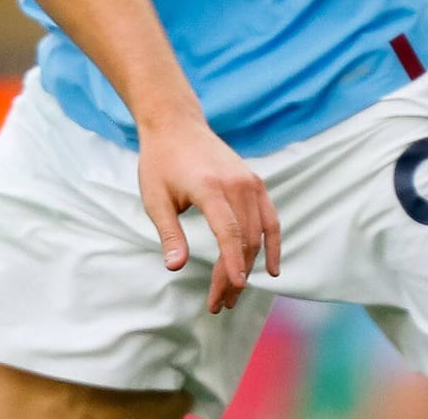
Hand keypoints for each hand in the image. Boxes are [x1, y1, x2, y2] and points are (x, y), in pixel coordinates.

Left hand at [136, 122, 280, 313]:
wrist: (176, 125)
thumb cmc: (160, 161)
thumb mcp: (155, 197)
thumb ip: (169, 232)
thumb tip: (175, 267)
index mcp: (210, 187)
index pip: (229, 233)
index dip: (232, 264)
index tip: (234, 289)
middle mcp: (237, 185)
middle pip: (244, 240)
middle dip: (234, 275)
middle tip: (221, 303)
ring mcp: (250, 183)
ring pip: (258, 234)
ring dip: (250, 266)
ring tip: (236, 293)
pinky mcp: (255, 183)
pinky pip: (270, 219)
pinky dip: (272, 244)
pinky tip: (270, 268)